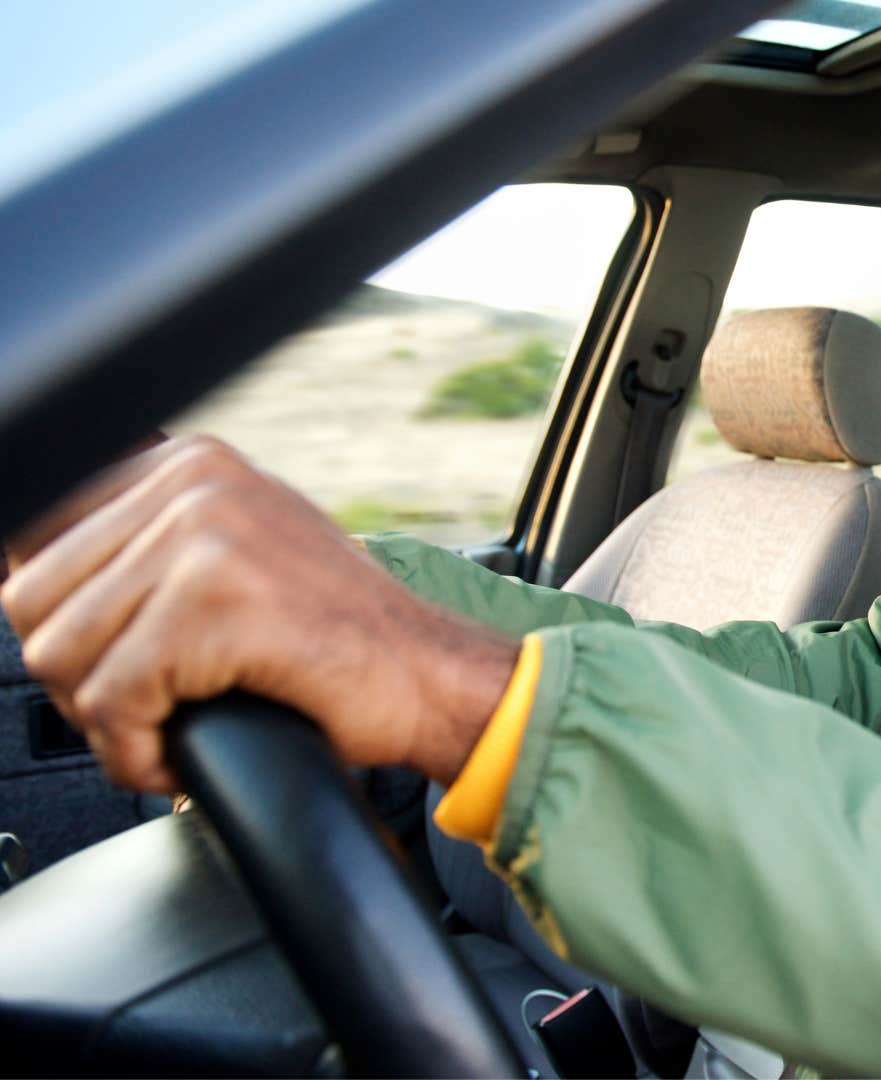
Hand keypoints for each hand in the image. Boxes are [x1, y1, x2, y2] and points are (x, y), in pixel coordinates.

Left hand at [1, 436, 517, 791]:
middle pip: (32, 598)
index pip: (35, 531)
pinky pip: (112, 699)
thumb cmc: (337, 638)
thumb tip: (21, 567)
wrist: (430, 677)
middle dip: (75, 679)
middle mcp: (191, 482)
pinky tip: (176, 757)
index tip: (104, 664)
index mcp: (187, 461)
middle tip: (141, 714)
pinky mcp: (213, 604)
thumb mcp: (237, 556)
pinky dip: (134, 752)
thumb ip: (147, 545)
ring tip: (161, 734)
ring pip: (58, 653)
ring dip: (103, 722)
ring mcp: (203, 536)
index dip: (57, 620)